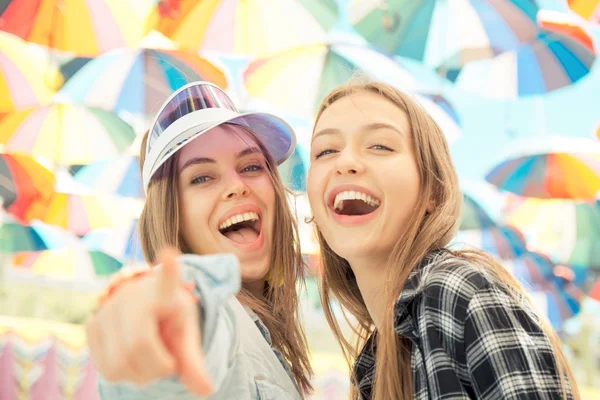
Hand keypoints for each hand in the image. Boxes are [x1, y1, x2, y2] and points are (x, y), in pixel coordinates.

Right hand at [86, 247, 212, 395]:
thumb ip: (194, 363)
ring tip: (151, 359)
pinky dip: (124, 375)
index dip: (168, 269)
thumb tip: (207, 390)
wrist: (145, 310)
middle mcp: (130, 294)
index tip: (171, 253)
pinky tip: (133, 360)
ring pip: (119, 364)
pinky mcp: (91, 326)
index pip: (166, 280)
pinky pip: (106, 370)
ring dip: (141, 375)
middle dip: (157, 367)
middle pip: (137, 346)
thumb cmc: (170, 320)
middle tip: (168, 363)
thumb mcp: (186, 336)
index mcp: (162, 291)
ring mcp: (107, 308)